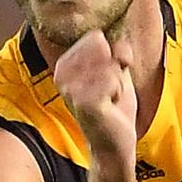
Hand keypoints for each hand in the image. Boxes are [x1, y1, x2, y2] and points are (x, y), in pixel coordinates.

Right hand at [53, 30, 136, 158]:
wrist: (113, 143)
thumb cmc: (114, 107)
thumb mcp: (119, 71)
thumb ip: (119, 51)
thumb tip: (119, 49)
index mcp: (65, 63)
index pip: (97, 38)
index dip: (113, 56)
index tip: (108, 78)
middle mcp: (62, 73)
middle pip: (105, 49)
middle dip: (116, 70)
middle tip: (110, 91)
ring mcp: (71, 88)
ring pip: (111, 65)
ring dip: (118, 84)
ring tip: (109, 99)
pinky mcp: (84, 101)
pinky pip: (113, 80)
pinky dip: (118, 93)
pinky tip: (109, 106)